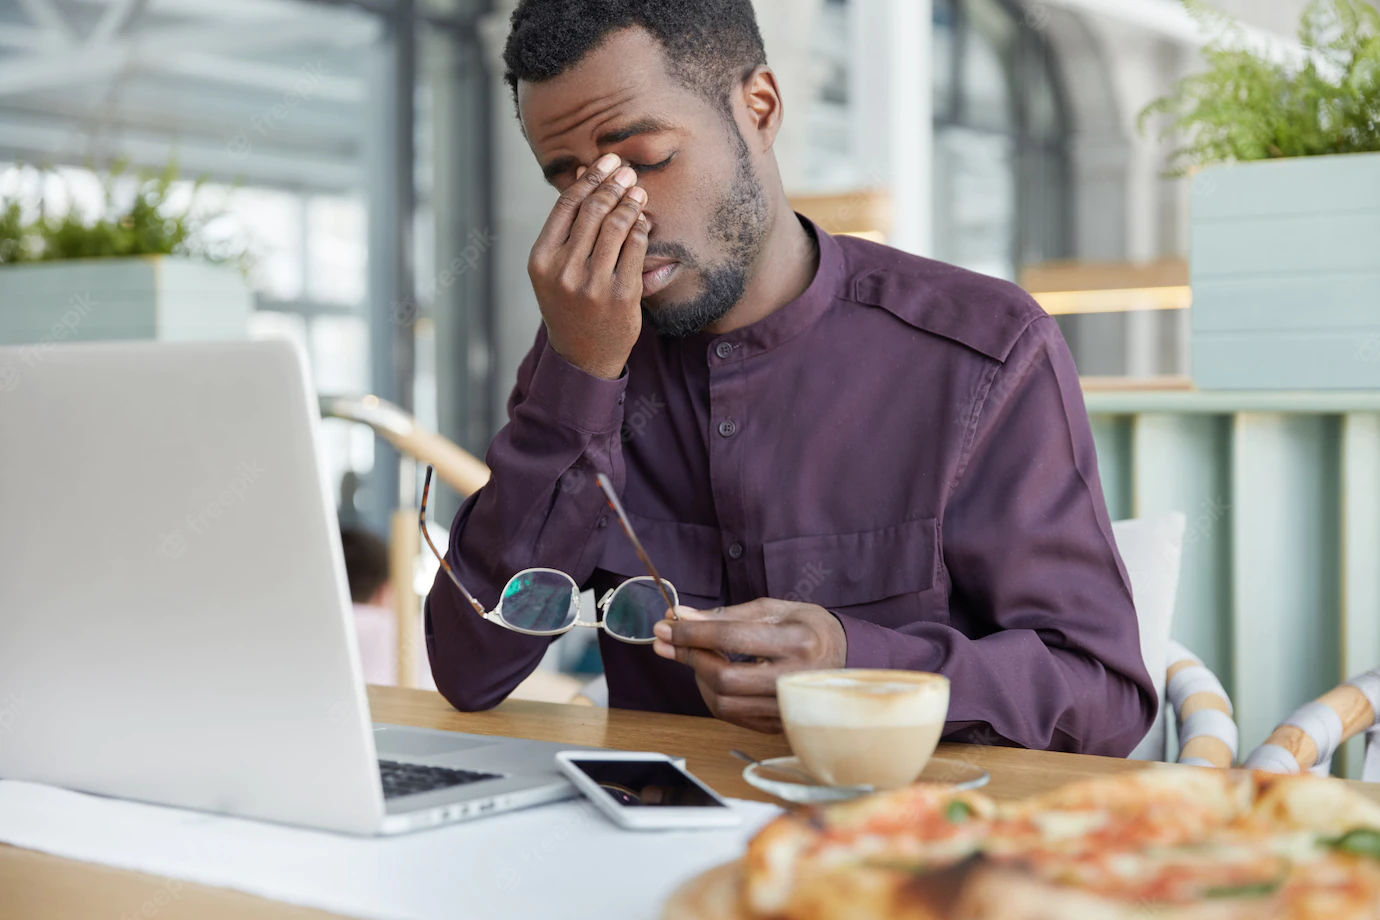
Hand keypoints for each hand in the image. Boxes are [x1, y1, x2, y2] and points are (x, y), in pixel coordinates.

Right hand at [528, 152, 649, 379]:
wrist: (582, 356)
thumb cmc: (569, 303)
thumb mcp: (555, 268)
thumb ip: (568, 225)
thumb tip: (584, 171)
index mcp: (542, 260)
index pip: (567, 205)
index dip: (589, 178)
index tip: (606, 161)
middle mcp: (564, 271)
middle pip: (593, 210)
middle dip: (613, 184)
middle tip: (628, 171)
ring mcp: (593, 284)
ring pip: (616, 226)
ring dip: (631, 202)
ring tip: (639, 191)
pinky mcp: (621, 295)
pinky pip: (636, 248)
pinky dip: (642, 229)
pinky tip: (643, 221)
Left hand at [651, 600, 847, 732]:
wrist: (847, 659)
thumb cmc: (808, 628)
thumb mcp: (774, 609)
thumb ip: (727, 615)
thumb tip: (681, 617)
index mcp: (798, 642)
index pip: (732, 639)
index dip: (692, 633)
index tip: (665, 625)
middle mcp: (795, 678)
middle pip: (724, 677)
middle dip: (689, 657)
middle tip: (668, 641)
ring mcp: (788, 707)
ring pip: (724, 703)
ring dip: (697, 677)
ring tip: (694, 655)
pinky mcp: (780, 725)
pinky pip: (733, 716)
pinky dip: (713, 694)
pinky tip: (711, 674)